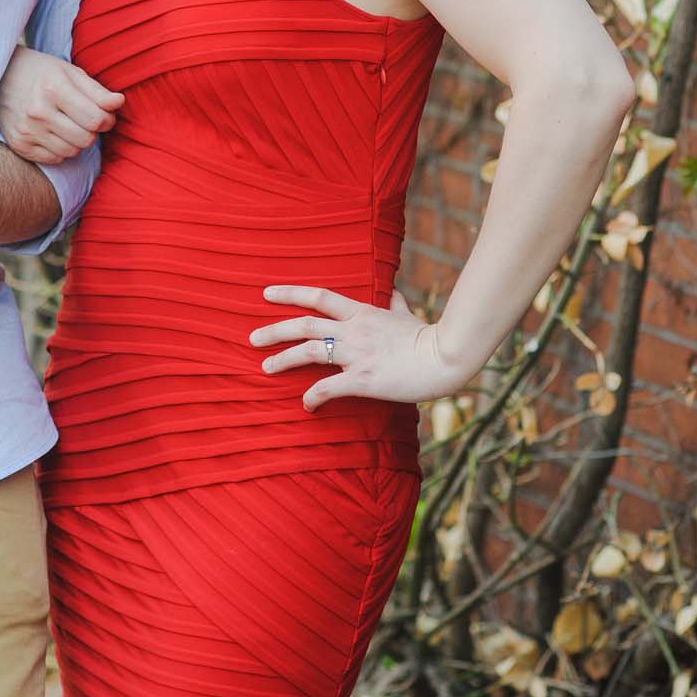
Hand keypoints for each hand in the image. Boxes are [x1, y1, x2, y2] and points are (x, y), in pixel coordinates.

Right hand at [0, 46, 123, 163]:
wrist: (0, 77)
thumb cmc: (41, 72)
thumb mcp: (71, 72)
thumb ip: (97, 91)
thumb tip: (119, 103)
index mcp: (54, 89)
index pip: (96, 120)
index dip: (108, 119)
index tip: (104, 114)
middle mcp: (38, 112)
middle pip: (86, 139)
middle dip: (92, 131)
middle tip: (86, 119)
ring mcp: (27, 130)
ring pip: (72, 152)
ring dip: (77, 141)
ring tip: (68, 124)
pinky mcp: (19, 145)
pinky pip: (54, 159)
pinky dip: (60, 149)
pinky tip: (54, 132)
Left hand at [250, 286, 463, 408]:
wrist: (445, 357)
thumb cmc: (427, 337)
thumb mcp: (407, 314)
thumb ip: (394, 302)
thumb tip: (393, 291)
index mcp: (361, 312)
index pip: (318, 296)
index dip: (290, 293)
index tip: (266, 294)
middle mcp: (353, 330)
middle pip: (304, 324)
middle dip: (274, 330)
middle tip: (251, 337)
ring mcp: (357, 354)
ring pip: (309, 352)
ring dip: (283, 360)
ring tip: (264, 368)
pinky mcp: (363, 379)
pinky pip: (328, 388)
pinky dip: (312, 397)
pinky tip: (305, 405)